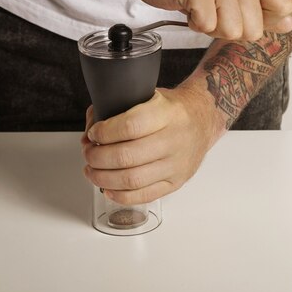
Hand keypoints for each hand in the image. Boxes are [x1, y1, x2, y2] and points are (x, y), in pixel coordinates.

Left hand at [80, 88, 222, 204]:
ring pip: (132, 179)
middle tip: (89, 153)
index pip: (129, 126)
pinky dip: (119, 195)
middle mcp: (175, 139)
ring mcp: (177, 163)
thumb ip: (117, 109)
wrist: (202, 120)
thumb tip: (90, 135)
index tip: (94, 133)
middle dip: (97, 157)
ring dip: (103, 178)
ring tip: (93, 170)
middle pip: (126, 156)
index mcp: (168, 113)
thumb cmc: (172, 110)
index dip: (104, 132)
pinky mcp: (177, 181)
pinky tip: (108, 187)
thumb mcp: (148, 96)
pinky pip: (144, 195)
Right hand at [133, 0, 291, 40]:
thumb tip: (291, 24)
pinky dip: (195, 25)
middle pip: (255, 30)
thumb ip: (263, 9)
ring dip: (213, 29)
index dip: (263, 21)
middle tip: (215, 11)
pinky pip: (208, 27)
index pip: (284, 8)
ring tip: (203, 9)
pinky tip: (190, 8)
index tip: (241, 12)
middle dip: (231, 30)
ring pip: (233, 32)